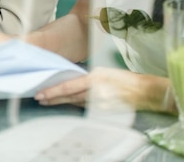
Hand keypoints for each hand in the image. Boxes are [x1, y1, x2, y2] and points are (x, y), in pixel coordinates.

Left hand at [34, 67, 165, 111]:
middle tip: (39, 98)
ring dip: (61, 102)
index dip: (53, 92)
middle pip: (69, 96)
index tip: (41, 93)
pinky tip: (66, 103)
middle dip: (53, 98)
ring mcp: (99, 103)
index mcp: (95, 78)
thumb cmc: (125, 78)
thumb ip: (88, 77)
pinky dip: (74, 104)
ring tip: (48, 100)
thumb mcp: (104, 72)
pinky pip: (84, 106)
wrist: (144, 91)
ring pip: (75, 102)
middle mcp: (96, 91)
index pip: (68, 87)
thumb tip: (72, 80)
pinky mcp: (103, 110)